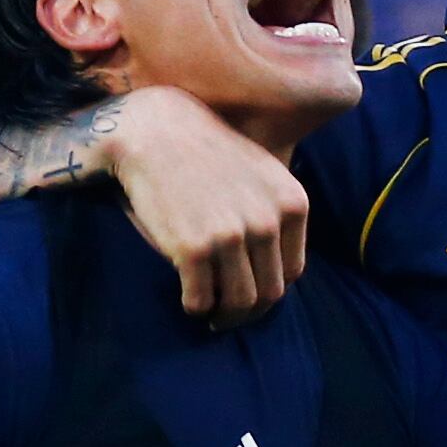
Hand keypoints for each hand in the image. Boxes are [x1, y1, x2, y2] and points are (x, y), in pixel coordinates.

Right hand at [93, 87, 309, 322]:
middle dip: (248, 312)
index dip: (269, 290)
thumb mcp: (259, 171)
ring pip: (238, 302)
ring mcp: (231, 236)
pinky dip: (195, 307)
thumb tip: (272, 263)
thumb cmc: (201, 151)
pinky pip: (200, 298)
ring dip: (224, 316)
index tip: (249, 295)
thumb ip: (275, 211)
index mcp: (292, 203)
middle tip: (228, 317)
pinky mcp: (192, 248)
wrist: (153, 130)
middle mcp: (268, 221)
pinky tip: (188, 301)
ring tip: (209, 314)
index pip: (292, 271)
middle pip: (269, 292)